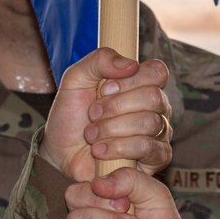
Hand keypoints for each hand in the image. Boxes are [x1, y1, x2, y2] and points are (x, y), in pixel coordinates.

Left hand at [43, 47, 173, 184]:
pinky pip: (149, 148)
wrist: (61, 152)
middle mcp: (156, 107)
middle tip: (92, 115)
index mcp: (142, 84)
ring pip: (149, 123)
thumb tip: (131, 65)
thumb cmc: (72, 115)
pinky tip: (100, 150)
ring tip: (92, 135)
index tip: (104, 89)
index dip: (130, 80)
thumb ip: (100, 60)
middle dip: (114, 107)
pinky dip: (119, 148)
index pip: (157, 72)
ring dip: (111, 129)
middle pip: (153, 97)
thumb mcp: (76, 79)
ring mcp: (159, 133)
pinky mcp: (157, 158)